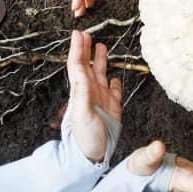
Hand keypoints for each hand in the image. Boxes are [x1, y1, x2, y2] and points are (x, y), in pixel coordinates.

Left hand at [66, 30, 122, 162]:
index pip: (78, 65)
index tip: (78, 33)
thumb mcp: (82, 114)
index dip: (77, 49)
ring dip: (100, 61)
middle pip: (87, 66)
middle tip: (85, 34)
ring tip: (101, 47)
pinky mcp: (112, 109)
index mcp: (81, 92)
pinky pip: (114, 92)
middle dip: (86, 50)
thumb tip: (81, 70)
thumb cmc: (85, 139)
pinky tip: (114, 77)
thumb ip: (83, 93)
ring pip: (100, 75)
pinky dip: (114, 82)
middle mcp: (90, 93)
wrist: (93, 157)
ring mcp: (101, 101)